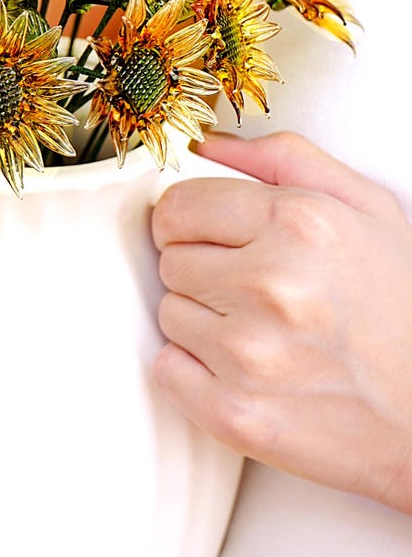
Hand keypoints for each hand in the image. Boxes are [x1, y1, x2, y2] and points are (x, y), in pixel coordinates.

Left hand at [150, 131, 411, 512]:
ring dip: (203, 322)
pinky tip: (246, 370)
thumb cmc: (401, 308)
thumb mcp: (366, 208)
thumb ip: (282, 159)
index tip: (210, 237)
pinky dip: (195, 372)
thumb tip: (205, 144)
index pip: (178, 206)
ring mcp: (251, 353)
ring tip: (263, 332)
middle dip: (203, 270)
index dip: (188, 221)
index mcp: (301, 223)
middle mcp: (272, 284)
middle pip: (170, 261)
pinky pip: (167, 370)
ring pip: (169, 314)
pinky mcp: (235, 412)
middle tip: (254, 290)